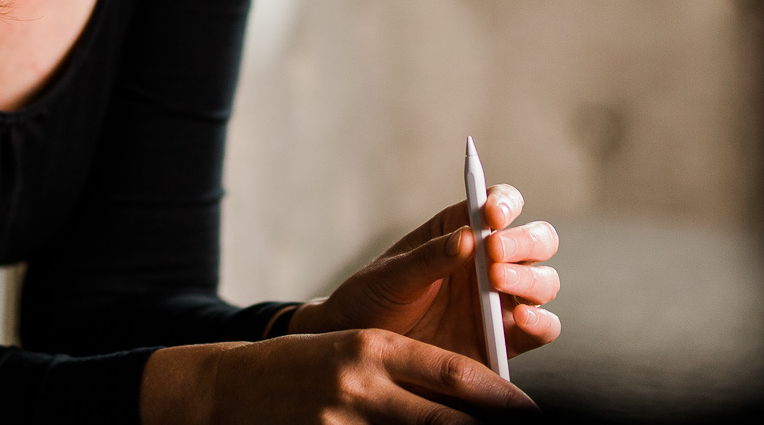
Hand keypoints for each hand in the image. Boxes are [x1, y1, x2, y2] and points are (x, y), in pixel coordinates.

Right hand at [141, 330, 535, 424]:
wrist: (233, 386)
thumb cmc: (306, 365)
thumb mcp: (355, 350)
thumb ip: (407, 367)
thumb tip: (468, 391)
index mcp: (374, 347)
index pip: (451, 373)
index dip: (498, 396)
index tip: (530, 410)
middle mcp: (361, 383)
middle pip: (443, 416)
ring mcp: (342, 419)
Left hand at [291, 186, 560, 363]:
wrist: (368, 352)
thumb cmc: (376, 299)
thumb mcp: (393, 275)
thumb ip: (429, 258)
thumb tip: (468, 237)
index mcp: (464, 230)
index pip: (500, 204)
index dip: (504, 203)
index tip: (491, 214)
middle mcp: (492, 262)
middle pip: (536, 240)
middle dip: (523, 242)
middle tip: (494, 253)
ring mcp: (503, 300)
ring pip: (544, 281)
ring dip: (530, 279)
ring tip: (496, 283)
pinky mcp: (508, 339)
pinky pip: (543, 328)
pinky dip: (541, 322)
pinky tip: (521, 318)